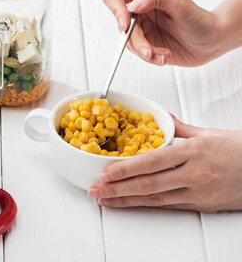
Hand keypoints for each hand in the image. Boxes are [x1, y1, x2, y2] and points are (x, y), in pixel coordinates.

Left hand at [88, 116, 241, 211]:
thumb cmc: (239, 150)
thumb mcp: (208, 133)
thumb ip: (178, 128)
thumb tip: (159, 118)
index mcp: (193, 151)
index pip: (151, 161)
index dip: (125, 169)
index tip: (105, 172)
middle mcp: (194, 173)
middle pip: (148, 183)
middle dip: (117, 188)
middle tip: (96, 189)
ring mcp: (198, 191)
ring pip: (155, 198)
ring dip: (126, 200)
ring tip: (106, 200)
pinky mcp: (202, 205)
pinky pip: (168, 205)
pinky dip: (146, 205)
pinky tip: (130, 204)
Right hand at [102, 0, 222, 66]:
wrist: (211, 41)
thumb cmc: (199, 19)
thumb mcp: (179, 3)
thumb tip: (132, 5)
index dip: (115, 10)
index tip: (126, 25)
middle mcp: (139, 9)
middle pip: (120, 25)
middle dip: (136, 40)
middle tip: (149, 50)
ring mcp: (141, 27)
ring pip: (127, 42)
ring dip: (144, 52)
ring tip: (163, 55)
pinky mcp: (145, 43)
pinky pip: (138, 53)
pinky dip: (151, 58)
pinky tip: (164, 56)